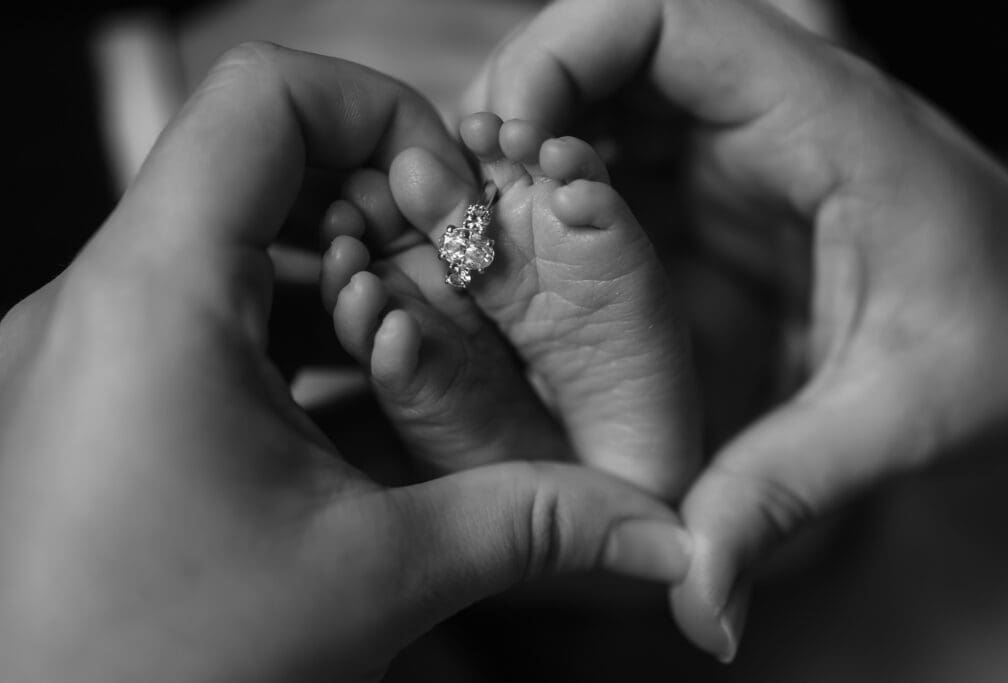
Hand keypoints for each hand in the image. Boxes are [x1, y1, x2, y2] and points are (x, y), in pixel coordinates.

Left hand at [0, 44, 690, 681]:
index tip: (443, 204)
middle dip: (370, 209)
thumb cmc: (164, 674)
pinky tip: (337, 410)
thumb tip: (654, 529)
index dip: (381, 113)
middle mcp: (94, 306)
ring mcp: (76, 352)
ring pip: (222, 245)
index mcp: (156, 302)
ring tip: (399, 356)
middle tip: (441, 286)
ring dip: (329, 279)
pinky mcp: (78, 401)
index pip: (265, 97)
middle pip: (249, 164)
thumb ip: (530, 523)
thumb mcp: (377, 580)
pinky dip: (277, 334)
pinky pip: (189, 316)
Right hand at [466, 0, 1007, 659]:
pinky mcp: (714, 186)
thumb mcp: (905, 416)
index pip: (670, 14)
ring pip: (599, 90)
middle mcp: (771, 112)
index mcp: (826, 120)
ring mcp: (736, 146)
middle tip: (469, 185)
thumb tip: (698, 605)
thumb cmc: (1004, 343)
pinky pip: (612, 149)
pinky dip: (550, 179)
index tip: (513, 138)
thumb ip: (787, 494)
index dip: (566, 50)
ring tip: (479, 214)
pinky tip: (522, 240)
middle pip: (609, 41)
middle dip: (521, 95)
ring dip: (525, 137)